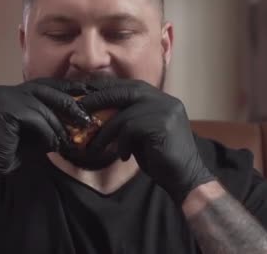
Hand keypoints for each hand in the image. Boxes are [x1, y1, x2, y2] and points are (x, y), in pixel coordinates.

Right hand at [0, 78, 91, 196]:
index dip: (67, 89)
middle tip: (86, 118)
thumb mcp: (36, 134)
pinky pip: (35, 118)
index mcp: (12, 92)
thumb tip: (79, 119)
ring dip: (60, 124)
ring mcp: (3, 97)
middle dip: (69, 104)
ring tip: (71, 139)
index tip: (87, 94)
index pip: (44, 86)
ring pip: (42, 106)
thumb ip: (51, 123)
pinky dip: (48, 132)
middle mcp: (6, 90)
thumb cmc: (9, 152)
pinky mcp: (4, 109)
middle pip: (46, 91)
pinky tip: (55, 144)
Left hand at [79, 79, 214, 203]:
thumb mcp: (142, 135)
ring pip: (124, 115)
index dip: (108, 88)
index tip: (87, 93)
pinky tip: (123, 156)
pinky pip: (130, 129)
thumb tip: (98, 114)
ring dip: (105, 132)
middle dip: (100, 99)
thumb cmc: (161, 159)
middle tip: (80, 109)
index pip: (131, 86)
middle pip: (126, 91)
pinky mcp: (162, 126)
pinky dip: (121, 144)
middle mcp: (165, 101)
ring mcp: (166, 111)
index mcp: (162, 99)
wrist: (186, 179)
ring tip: (95, 147)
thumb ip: (128, 120)